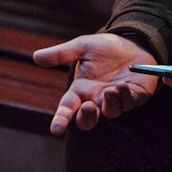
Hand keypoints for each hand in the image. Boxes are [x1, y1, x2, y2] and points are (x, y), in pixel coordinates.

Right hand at [34, 33, 158, 135]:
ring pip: (111, 112)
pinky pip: (131, 103)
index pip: (67, 109)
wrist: (132, 41)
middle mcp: (97, 99)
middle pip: (88, 120)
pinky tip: (123, 85)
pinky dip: (127, 97)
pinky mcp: (135, 96)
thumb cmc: (104, 47)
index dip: (61, 120)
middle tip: (88, 107)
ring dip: (110, 104)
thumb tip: (36, 57)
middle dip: (87, 118)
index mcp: (81, 91)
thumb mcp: (82, 46)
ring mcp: (116, 100)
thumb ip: (61, 54)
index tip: (56, 130)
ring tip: (110, 89)